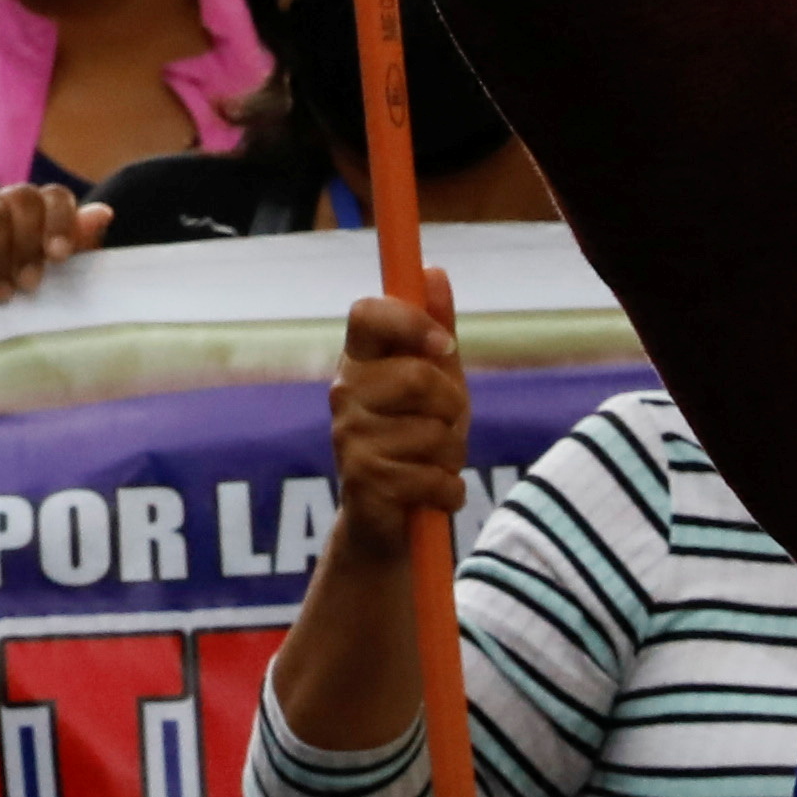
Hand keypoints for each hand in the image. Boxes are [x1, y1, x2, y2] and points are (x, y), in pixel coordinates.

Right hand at [0, 184, 106, 301]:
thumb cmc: (21, 299)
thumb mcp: (57, 277)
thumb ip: (78, 245)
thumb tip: (103, 213)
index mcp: (39, 214)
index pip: (54, 195)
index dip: (60, 220)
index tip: (59, 257)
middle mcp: (5, 207)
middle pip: (21, 197)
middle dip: (29, 242)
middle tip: (30, 285)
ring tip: (2, 295)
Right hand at [320, 281, 468, 555]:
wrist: (386, 524)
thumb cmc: (413, 442)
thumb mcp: (434, 384)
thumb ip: (435, 332)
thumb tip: (434, 272)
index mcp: (359, 361)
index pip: (367, 313)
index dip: (410, 321)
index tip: (443, 346)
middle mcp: (344, 394)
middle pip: (417, 377)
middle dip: (452, 407)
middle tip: (445, 426)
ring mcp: (349, 439)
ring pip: (433, 434)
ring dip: (452, 457)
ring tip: (433, 465)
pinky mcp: (363, 483)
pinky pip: (434, 477)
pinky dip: (448, 492)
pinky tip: (431, 495)